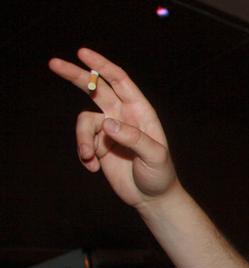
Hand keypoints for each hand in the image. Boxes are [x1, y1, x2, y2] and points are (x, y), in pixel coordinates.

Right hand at [48, 48, 180, 209]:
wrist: (152, 198)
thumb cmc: (160, 174)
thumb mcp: (154, 156)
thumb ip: (133, 138)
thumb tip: (107, 123)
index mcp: (140, 111)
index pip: (119, 82)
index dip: (101, 66)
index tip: (82, 53)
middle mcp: (123, 116)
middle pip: (95, 88)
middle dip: (75, 75)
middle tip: (53, 63)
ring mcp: (109, 130)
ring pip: (84, 122)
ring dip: (82, 139)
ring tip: (90, 158)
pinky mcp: (99, 146)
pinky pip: (83, 142)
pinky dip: (84, 155)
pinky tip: (94, 168)